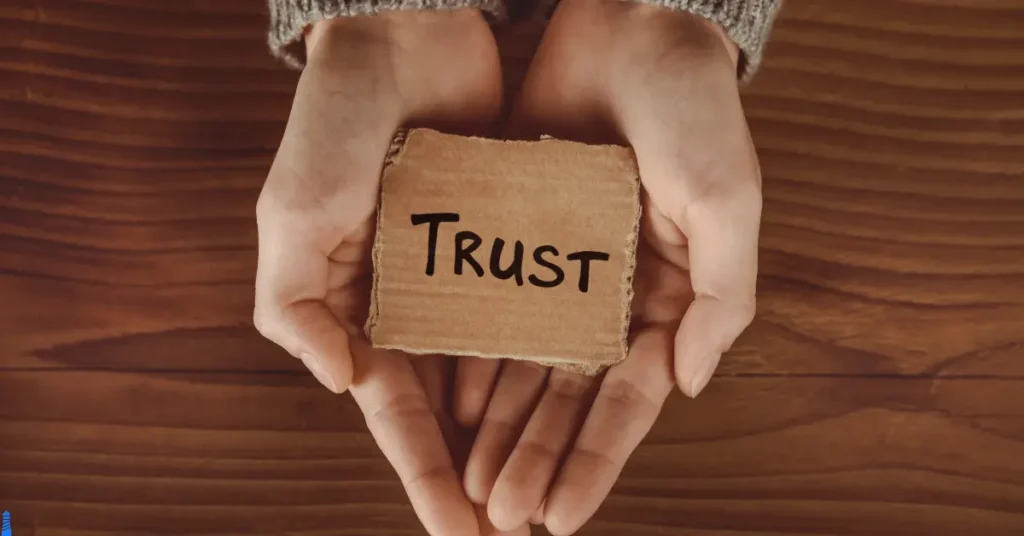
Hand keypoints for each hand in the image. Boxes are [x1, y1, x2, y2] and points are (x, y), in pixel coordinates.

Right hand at [253, 12, 525, 534]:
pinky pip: (540, 305)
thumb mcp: (292, 213)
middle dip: (483, 467)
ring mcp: (471, 270)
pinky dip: (554, 352)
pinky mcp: (516, 237)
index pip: (397, 409)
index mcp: (361, 305)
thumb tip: (343, 383)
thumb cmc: (334, 121)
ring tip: (555, 483)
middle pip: (457, 405)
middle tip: (518, 525)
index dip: (424, 471)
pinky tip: (581, 397)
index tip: (455, 529)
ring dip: (526, 427)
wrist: (405, 34)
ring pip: (506, 367)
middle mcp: (419, 299)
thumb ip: (297, 304)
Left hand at [453, 1, 760, 532]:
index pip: (627, 398)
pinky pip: (489, 305)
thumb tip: (687, 385)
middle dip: (538, 457)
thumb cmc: (692, 107)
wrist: (628, 21)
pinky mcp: (513, 234)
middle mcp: (611, 291)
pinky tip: (451, 403)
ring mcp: (559, 266)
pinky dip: (472, 355)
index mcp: (667, 293)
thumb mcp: (727, 200)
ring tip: (474, 481)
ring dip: (501, 425)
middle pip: (567, 395)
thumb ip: (721, 297)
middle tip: (503, 515)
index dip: (595, 460)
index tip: (561, 516)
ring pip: (523, 362)